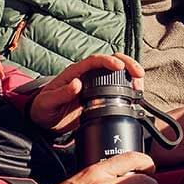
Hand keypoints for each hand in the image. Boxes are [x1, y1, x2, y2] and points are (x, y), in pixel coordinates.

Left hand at [29, 53, 143, 132]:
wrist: (44, 121)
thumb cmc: (43, 109)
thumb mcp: (48, 102)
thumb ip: (61, 93)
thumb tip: (77, 84)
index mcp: (74, 73)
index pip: (94, 61)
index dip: (108, 61)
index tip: (119, 66)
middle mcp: (87, 76)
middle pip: (111, 62)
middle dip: (127, 64)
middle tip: (138, 74)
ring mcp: (94, 86)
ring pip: (117, 74)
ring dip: (131, 75)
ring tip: (140, 84)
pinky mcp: (99, 97)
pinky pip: (117, 89)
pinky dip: (128, 89)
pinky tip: (135, 95)